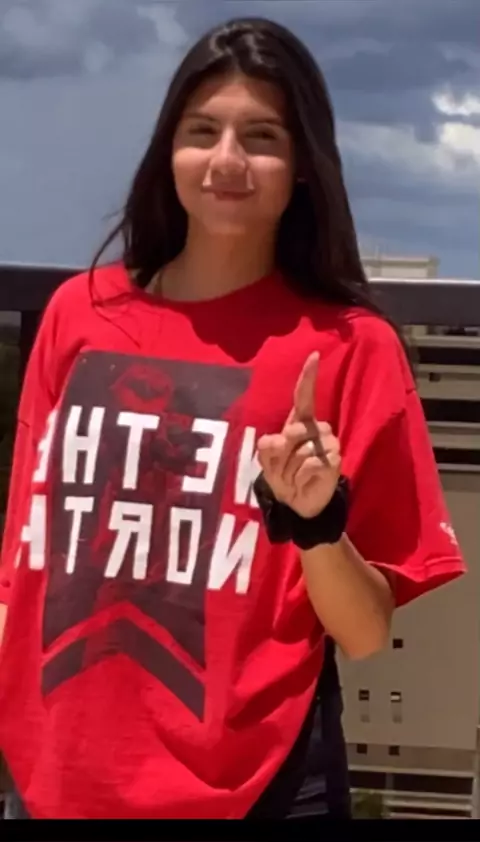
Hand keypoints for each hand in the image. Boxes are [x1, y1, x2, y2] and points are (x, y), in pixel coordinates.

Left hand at [256, 352, 340, 518]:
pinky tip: (305, 482)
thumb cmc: (283, 475)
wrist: (297, 503)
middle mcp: (318, 428)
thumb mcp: (267, 461)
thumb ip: (267, 447)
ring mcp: (329, 443)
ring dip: (288, 470)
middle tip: (283, 471)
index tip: (314, 355)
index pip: (304, 396)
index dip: (308, 376)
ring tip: (293, 478)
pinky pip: (309, 464)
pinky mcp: (334, 460)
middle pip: (291, 433)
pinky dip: (300, 477)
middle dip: (279, 457)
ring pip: (299, 451)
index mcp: (300, 422)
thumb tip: (280, 439)